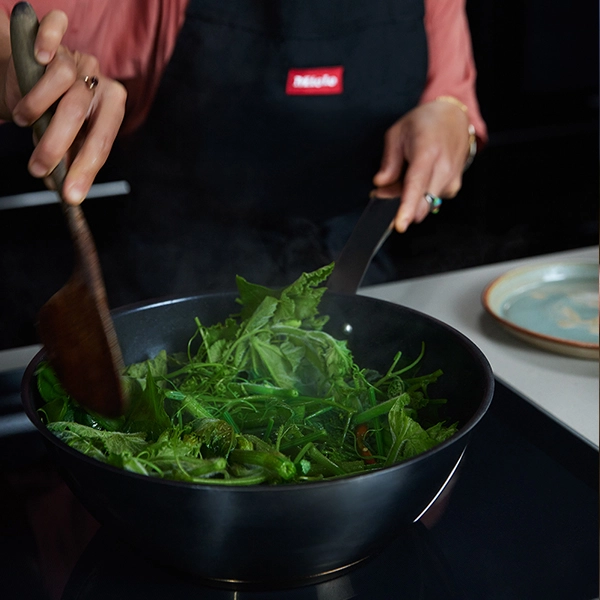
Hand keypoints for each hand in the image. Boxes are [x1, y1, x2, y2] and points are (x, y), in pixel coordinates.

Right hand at [0, 9, 125, 203]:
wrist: (28, 76)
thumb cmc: (52, 114)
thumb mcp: (62, 139)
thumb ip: (67, 159)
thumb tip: (65, 191)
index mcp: (109, 109)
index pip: (101, 140)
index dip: (86, 169)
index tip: (71, 195)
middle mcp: (97, 81)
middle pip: (78, 111)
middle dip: (56, 145)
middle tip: (38, 169)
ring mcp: (77, 57)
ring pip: (60, 79)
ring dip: (36, 104)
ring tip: (24, 121)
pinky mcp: (55, 35)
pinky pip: (55, 29)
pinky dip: (47, 41)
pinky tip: (38, 59)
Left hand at [372, 100, 471, 232]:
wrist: (454, 117)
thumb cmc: (425, 123)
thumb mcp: (397, 134)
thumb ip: (388, 162)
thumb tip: (380, 184)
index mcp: (428, 152)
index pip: (416, 186)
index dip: (407, 208)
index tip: (400, 225)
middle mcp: (444, 168)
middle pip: (420, 203)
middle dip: (398, 204)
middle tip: (383, 190)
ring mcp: (452, 180)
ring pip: (424, 205)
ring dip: (408, 200)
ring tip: (401, 178)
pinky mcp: (453, 188)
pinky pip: (431, 201)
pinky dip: (419, 197)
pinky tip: (417, 180)